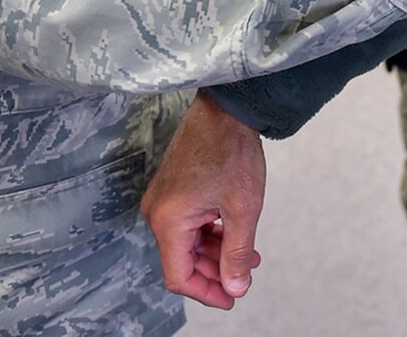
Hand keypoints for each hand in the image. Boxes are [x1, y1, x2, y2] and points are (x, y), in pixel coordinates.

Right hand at [141, 92, 265, 308]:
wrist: (226, 108)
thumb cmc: (232, 150)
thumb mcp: (242, 209)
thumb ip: (237, 253)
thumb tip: (235, 287)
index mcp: (168, 220)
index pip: (179, 275)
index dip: (206, 291)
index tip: (231, 297)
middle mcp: (157, 211)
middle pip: (182, 259)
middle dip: (215, 270)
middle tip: (244, 274)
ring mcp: (163, 198)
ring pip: (187, 241)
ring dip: (216, 251)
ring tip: (248, 254)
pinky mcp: (172, 188)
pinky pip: (187, 223)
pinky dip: (210, 233)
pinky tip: (233, 233)